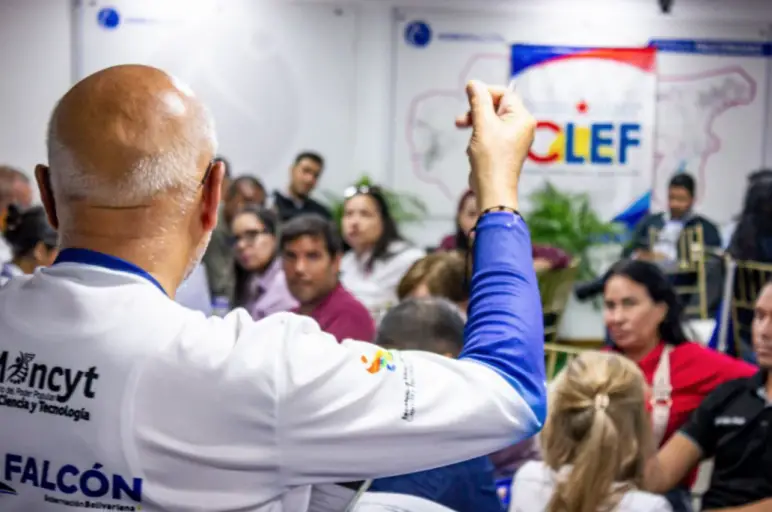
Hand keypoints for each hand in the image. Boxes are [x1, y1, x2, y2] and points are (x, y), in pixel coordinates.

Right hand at [455, 80, 535, 210]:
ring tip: (469, 140)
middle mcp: (521, 126)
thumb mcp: (482, 125)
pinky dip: (479, 137)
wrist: (493, 191)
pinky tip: (473, 149)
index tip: (468, 97)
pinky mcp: (505, 149)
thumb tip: (474, 83)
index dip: (485, 93)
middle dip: (477, 112)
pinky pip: (490, 134)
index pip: (504, 93)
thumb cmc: (491, 160)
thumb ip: (478, 102)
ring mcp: (514, 138)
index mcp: (522, 118)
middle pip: (496, 106)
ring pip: (491, 121)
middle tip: (461, 120)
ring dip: (476, 126)